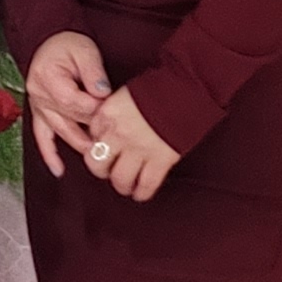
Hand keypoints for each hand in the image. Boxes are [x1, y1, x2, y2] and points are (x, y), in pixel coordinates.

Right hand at [23, 29, 108, 178]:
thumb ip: (93, 71)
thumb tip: (102, 92)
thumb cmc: (67, 44)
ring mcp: (38, 107)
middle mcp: (39, 96)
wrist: (51, 41)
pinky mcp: (40, 114)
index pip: (73, 102)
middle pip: (69, 120)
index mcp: (48, 78)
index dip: (94, 108)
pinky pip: (41, 137)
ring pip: (60, 132)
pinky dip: (49, 154)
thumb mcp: (84, 49)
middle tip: (112, 132)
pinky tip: (58, 169)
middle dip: (92, 127)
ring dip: (79, 144)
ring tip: (97, 156)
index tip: (111, 110)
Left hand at [86, 86, 181, 201]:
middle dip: (101, 170)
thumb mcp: (127, 93)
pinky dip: (142, 193)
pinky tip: (141, 194)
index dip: (97, 143)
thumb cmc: (162, 86)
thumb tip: (108, 128)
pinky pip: (146, 184)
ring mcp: (139, 148)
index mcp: (109, 113)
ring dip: (121, 185)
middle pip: (96, 163)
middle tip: (109, 171)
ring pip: (119, 178)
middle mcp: (119, 133)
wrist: (189, 88)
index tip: (105, 147)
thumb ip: (115, 112)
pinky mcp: (160, 159)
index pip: (91, 136)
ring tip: (126, 186)